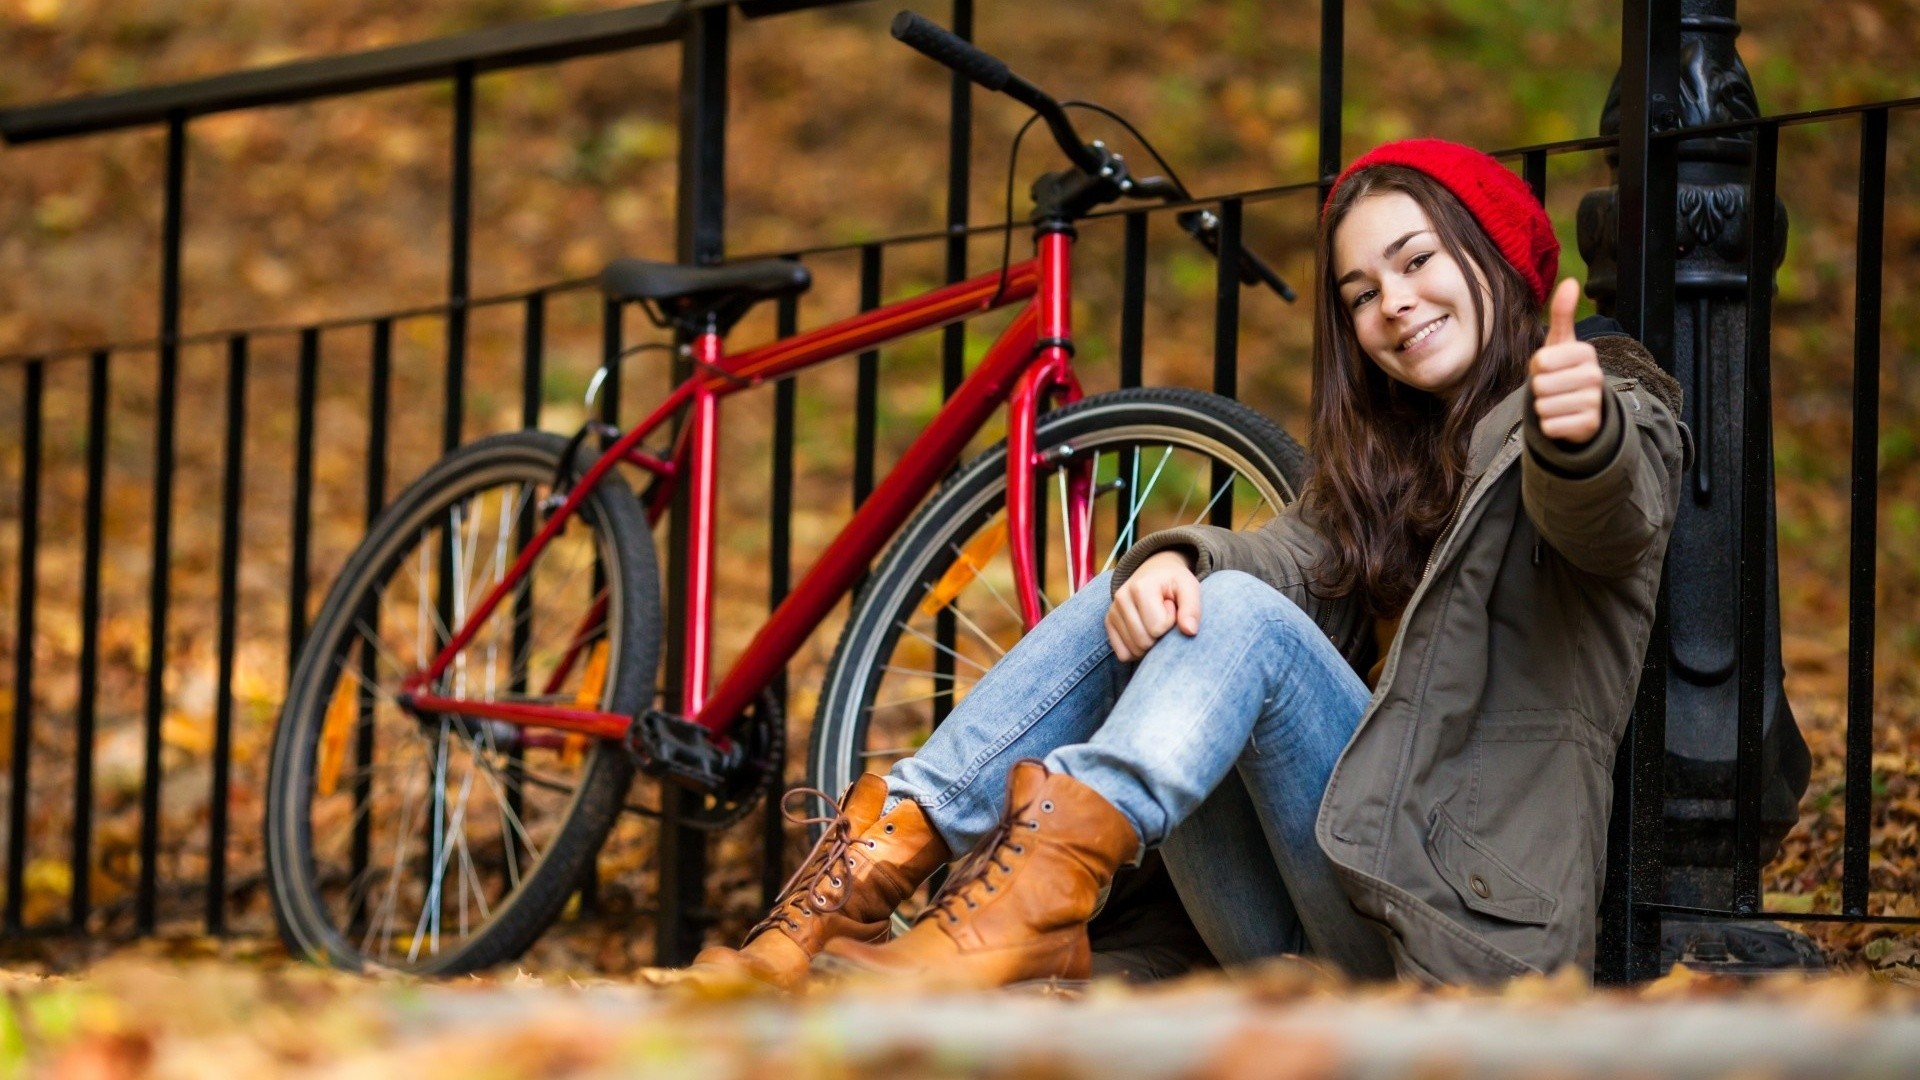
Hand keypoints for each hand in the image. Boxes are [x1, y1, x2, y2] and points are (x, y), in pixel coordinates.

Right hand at [1106, 550, 1200, 661]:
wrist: (1154, 572)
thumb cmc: (1174, 582)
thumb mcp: (1189, 587)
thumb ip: (1192, 608)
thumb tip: (1189, 631)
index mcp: (1140, 587)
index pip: (1157, 628)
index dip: (1171, 623)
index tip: (1171, 607)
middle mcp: (1121, 598)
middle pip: (1144, 642)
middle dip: (1161, 636)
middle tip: (1163, 616)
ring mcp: (1112, 612)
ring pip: (1133, 650)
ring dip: (1150, 644)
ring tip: (1154, 622)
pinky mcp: (1109, 624)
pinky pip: (1123, 655)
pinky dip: (1137, 652)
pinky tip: (1144, 634)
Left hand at [1529, 278, 1605, 443]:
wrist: (1581, 409)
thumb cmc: (1563, 371)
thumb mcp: (1560, 342)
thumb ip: (1562, 314)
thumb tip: (1571, 280)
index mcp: (1585, 352)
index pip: (1539, 362)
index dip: (1536, 368)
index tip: (1550, 369)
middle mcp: (1594, 375)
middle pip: (1539, 386)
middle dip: (1539, 390)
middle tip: (1554, 388)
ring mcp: (1594, 401)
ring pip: (1543, 407)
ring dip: (1543, 408)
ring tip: (1558, 402)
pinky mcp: (1589, 425)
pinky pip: (1550, 427)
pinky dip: (1549, 426)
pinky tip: (1563, 419)